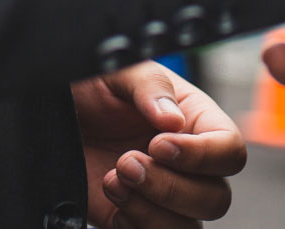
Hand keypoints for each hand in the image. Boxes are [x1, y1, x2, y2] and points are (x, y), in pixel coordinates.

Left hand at [73, 62, 245, 226]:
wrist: (55, 115)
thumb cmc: (92, 88)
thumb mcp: (120, 72)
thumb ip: (150, 86)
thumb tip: (174, 121)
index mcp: (195, 122)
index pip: (229, 151)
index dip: (202, 156)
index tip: (159, 145)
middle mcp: (188, 165)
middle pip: (216, 199)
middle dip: (170, 188)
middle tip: (126, 162)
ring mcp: (165, 197)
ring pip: (190, 228)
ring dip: (151, 211)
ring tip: (115, 180)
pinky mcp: (138, 219)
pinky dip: (133, 225)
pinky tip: (111, 196)